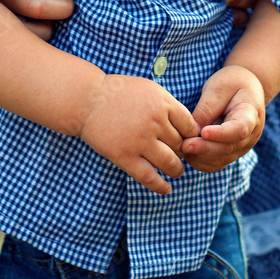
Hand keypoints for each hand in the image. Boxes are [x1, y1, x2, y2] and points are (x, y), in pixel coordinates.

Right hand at [80, 74, 198, 194]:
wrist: (89, 100)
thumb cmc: (120, 93)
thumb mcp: (149, 89)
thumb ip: (169, 106)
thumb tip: (189, 128)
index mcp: (162, 102)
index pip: (189, 126)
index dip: (191, 135)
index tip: (187, 140)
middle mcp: (154, 121)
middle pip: (180, 145)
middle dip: (182, 152)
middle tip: (179, 155)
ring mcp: (140, 140)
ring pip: (170, 163)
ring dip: (176, 170)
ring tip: (176, 171)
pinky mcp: (125, 156)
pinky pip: (149, 177)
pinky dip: (161, 186)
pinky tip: (167, 189)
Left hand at [181, 66, 264, 172]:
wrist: (246, 87)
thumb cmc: (232, 83)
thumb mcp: (219, 87)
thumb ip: (208, 108)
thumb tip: (194, 130)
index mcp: (251, 114)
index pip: (239, 129)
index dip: (221, 134)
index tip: (202, 132)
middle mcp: (251, 135)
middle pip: (228, 148)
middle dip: (204, 148)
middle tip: (184, 145)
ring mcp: (243, 146)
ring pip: (222, 159)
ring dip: (201, 157)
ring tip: (182, 147)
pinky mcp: (233, 152)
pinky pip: (218, 163)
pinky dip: (202, 162)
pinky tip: (189, 153)